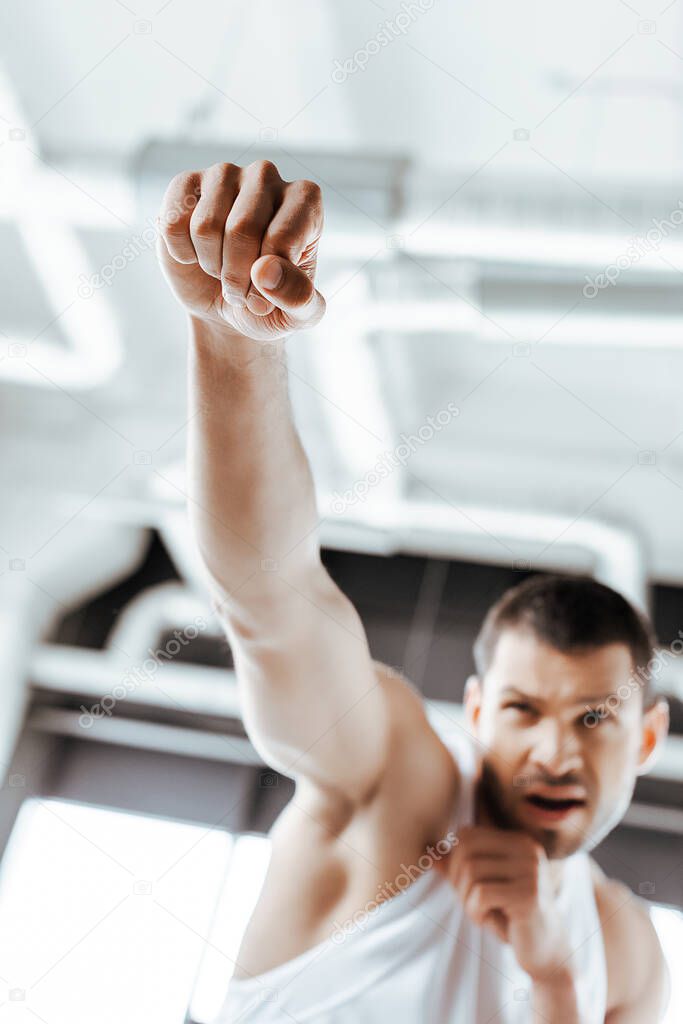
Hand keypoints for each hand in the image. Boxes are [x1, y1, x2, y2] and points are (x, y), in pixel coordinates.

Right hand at [157, 159, 325, 341]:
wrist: (226, 306)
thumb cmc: (270, 303)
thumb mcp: (298, 316)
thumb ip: (298, 298)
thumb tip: (265, 270)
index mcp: (304, 199)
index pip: (281, 238)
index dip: (266, 281)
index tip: (264, 300)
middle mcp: (266, 176)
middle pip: (242, 228)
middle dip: (236, 276)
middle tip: (240, 290)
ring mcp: (224, 174)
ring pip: (206, 226)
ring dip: (211, 264)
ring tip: (221, 269)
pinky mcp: (186, 184)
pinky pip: (174, 221)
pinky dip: (181, 252)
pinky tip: (195, 253)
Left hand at [439, 826, 574, 981]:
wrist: (545, 950)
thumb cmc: (510, 915)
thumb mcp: (483, 886)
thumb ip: (458, 867)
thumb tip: (428, 851)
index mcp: (518, 841)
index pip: (467, 835)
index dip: (454, 861)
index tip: (463, 886)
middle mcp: (527, 850)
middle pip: (466, 851)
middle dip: (457, 880)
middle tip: (469, 903)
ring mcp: (531, 871)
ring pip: (471, 871)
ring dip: (466, 899)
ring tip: (479, 913)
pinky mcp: (529, 896)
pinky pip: (481, 895)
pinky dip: (475, 911)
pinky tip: (487, 921)